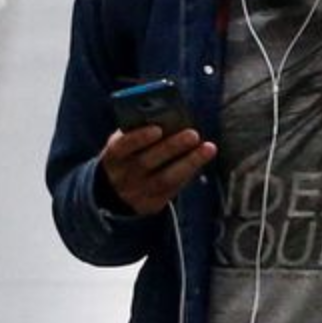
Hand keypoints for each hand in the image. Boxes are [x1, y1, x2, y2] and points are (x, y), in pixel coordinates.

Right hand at [99, 127, 216, 216]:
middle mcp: (121, 176)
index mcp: (113, 156)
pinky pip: (172, 190)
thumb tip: (171, 117)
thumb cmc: (131, 153)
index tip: (158, 129)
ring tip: (208, 148)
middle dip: (171, 147)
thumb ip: (143, 131)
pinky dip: (189, 173)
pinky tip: (202, 159)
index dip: (138, 138)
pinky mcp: (150, 205)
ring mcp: (135, 193)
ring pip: (164, 179)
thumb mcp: (128, 142)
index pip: (122, 146)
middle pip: (146, 163)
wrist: (118, 188)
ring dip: (189, 162)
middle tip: (193, 134)